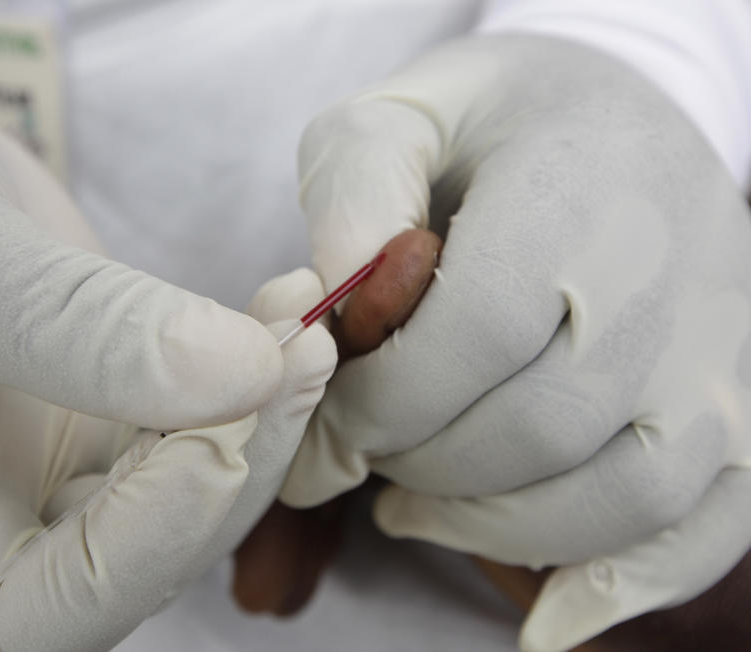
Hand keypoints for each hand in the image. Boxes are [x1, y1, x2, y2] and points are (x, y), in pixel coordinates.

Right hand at [0, 47, 336, 650]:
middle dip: (230, 459)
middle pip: (141, 553)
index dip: (152, 538)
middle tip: (295, 352)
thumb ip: (75, 329)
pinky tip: (278, 310)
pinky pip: (191, 416)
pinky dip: (243, 371)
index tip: (227, 423)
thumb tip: (247, 372)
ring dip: (256, 412)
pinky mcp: (98, 408)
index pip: (41, 610)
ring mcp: (49, 471)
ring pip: (183, 485)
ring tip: (300, 317)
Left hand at [281, 34, 750, 649]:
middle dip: (421, 466)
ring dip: (493, 527)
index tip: (322, 429)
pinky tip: (549, 625)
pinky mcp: (738, 398)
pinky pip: (708, 524)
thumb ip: (352, 200)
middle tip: (361, 458)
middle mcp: (670, 275)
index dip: (378, 404)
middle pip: (536, 427)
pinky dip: (628, 586)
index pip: (473, 335)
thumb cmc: (492, 122)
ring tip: (411, 509)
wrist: (621, 114)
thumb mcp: (396, 118)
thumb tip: (324, 317)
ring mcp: (718, 347)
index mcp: (576, 189)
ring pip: (620, 495)